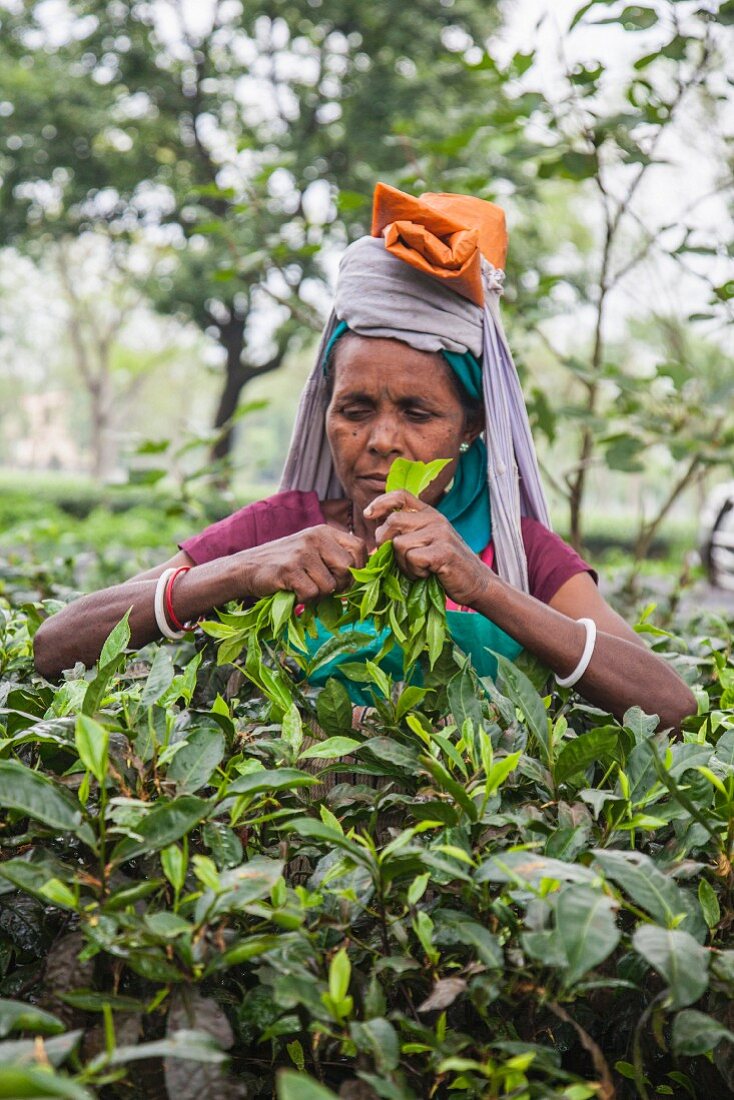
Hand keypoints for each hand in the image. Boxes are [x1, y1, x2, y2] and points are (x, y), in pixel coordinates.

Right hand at [237, 525, 367, 601]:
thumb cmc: (286, 564)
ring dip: (320, 594)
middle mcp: (315, 538)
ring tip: (304, 587)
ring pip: (331, 585)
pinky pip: (312, 593)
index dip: (358, 569)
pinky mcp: (289, 570)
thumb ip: (336, 557)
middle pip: (349, 568)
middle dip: (341, 585)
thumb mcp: (313, 551)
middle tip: (325, 588)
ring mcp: (302, 553)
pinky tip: (293, 591)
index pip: (359, 548)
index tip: (345, 579)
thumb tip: (366, 576)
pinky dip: (305, 599)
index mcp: (325, 532)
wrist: (247, 567)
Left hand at [364, 491, 491, 607]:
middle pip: (393, 522)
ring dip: (403, 563)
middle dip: (386, 543)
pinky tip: (427, 574)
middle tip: (399, 560)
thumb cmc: (446, 566)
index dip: (380, 502)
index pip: (401, 495)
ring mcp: (440, 533)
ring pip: (399, 543)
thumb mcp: (427, 542)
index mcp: (430, 513)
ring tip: (418, 569)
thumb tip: (375, 536)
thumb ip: (407, 533)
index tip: (368, 515)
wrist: (477, 583)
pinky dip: (414, 572)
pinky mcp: (443, 551)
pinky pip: (412, 558)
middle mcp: (435, 519)